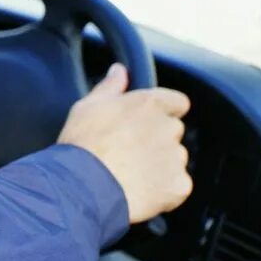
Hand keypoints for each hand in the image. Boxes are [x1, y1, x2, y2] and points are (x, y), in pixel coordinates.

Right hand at [57, 62, 193, 223]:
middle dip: (157, 140)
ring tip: (130, 174)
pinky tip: (139, 190)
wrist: (84, 187)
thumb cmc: (82, 145)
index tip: (147, 122)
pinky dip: (163, 190)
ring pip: (174, 159)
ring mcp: (175, 157)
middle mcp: (168, 127)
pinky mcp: (179, 185)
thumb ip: (110, 87)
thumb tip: (120, 70)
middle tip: (129, 152)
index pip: (177, 102)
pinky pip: (177, 185)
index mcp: (149, 104)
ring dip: (160, 165)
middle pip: (173, 131)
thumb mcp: (87, 107)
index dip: (164, 111)